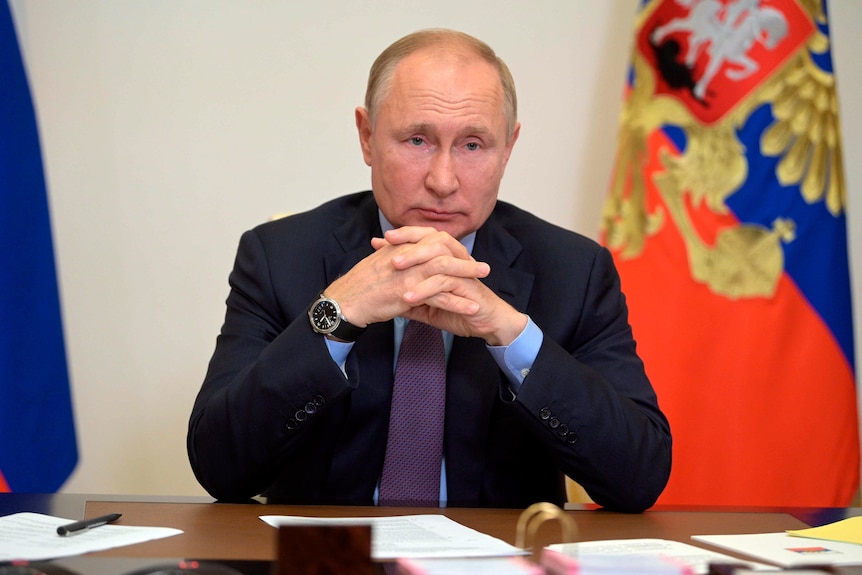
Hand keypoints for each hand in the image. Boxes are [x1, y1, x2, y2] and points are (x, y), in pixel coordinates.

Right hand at [323, 227, 488, 327]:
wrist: (344, 301)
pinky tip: (471, 308)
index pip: (431, 242)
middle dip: (465, 259)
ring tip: (484, 282)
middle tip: (483, 267)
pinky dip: (458, 302)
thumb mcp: (378, 265)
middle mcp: (405, 256)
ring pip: (445, 269)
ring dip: (467, 275)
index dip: (451, 249)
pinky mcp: (408, 292)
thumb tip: (407, 261)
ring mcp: (407, 273)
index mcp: (399, 247)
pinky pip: (439, 295)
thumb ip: (394, 258)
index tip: (465, 257)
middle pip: (443, 251)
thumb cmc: (358, 286)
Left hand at [373, 227, 527, 345]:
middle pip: (433, 239)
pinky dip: (424, 289)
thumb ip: (410, 296)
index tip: (381, 239)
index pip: (425, 237)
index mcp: (447, 258)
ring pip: (438, 258)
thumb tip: (384, 295)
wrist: (487, 324)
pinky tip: (407, 298)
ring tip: (394, 268)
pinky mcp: (467, 287)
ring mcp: (463, 272)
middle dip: (408, 240)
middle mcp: (456, 260)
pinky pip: (444, 283)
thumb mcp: (429, 304)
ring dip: (415, 261)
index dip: (405, 234)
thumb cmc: (460, 310)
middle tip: (386, 245)